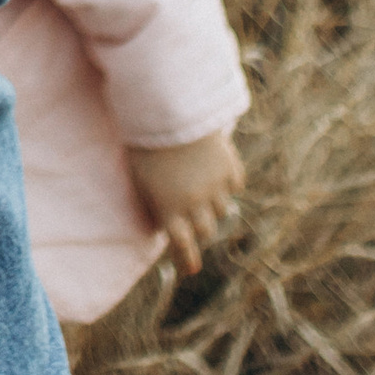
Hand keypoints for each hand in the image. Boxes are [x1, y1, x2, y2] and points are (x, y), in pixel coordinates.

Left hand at [127, 130, 242, 278]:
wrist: (166, 104)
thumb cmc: (144, 140)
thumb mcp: (141, 176)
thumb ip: (154, 202)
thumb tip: (164, 224)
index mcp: (169, 208)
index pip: (182, 244)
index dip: (187, 258)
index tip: (191, 269)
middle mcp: (196, 203)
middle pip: (205, 229)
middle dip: (200, 225)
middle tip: (194, 215)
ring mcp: (215, 186)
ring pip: (222, 209)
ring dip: (214, 203)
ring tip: (202, 183)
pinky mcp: (229, 167)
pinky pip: (234, 183)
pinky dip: (227, 180)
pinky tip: (217, 167)